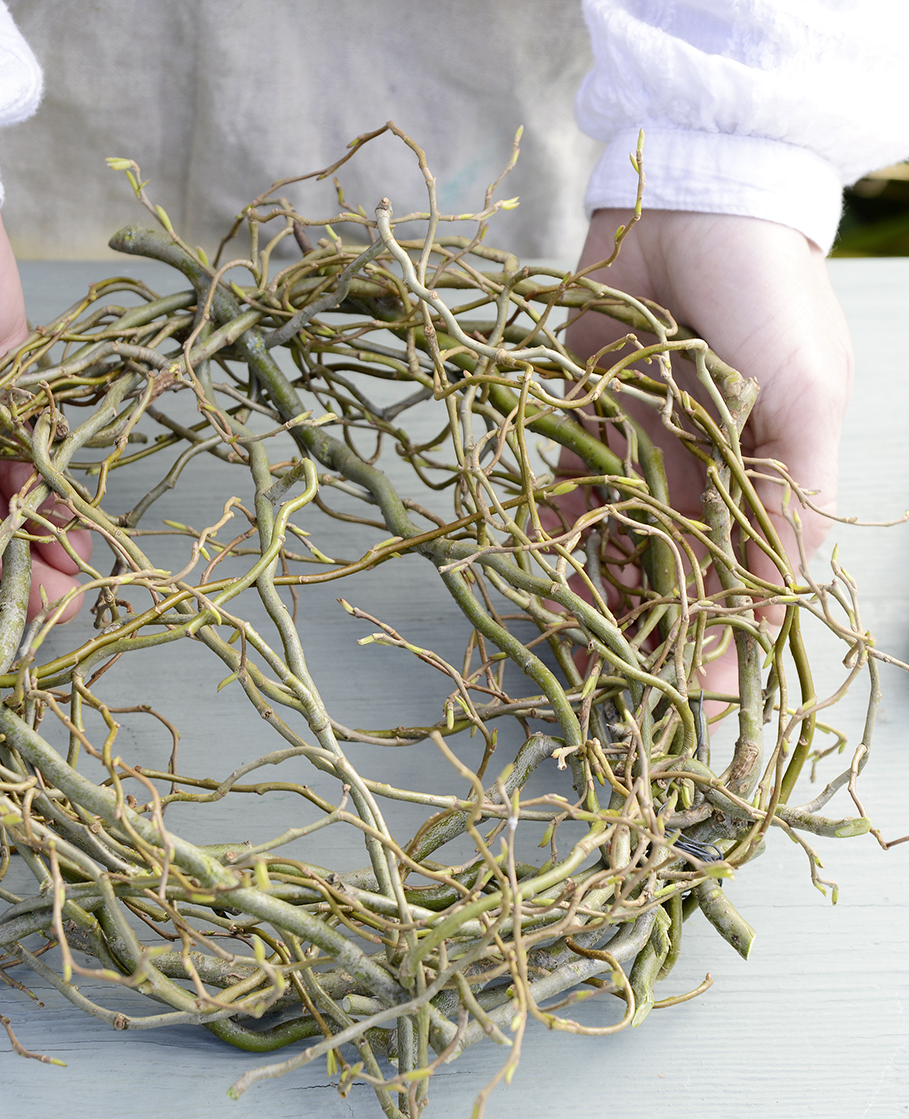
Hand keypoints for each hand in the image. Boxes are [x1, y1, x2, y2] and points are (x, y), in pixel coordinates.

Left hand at [565, 209, 852, 694]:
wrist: (696, 201)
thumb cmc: (766, 296)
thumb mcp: (803, 396)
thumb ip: (794, 494)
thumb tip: (781, 595)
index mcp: (766, 473)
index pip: (746, 574)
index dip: (726, 635)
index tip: (701, 696)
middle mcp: (705, 467)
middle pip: (676, 567)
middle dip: (653, 628)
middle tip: (620, 688)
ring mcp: (645, 444)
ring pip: (618, 538)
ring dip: (597, 590)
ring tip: (569, 644)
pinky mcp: (589, 416)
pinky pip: (567, 487)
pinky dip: (553, 528)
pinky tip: (536, 570)